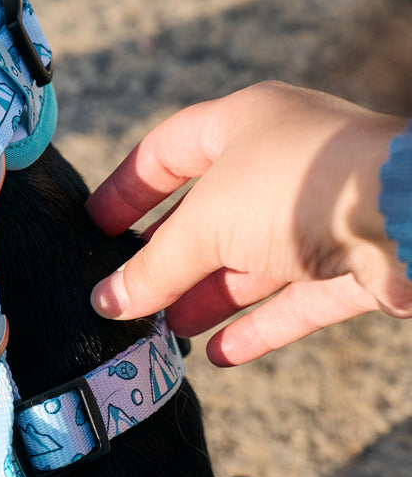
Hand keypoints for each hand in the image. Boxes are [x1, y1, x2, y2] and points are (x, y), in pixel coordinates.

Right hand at [85, 82, 411, 365]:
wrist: (408, 215)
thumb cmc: (300, 187)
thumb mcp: (206, 224)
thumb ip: (154, 267)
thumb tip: (106, 301)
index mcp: (245, 122)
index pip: (170, 149)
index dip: (129, 187)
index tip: (96, 225)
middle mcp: (285, 162)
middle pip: (211, 212)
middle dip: (168, 256)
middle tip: (126, 291)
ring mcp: (322, 213)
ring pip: (252, 259)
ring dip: (207, 295)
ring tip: (163, 330)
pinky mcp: (355, 263)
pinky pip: (295, 298)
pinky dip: (258, 325)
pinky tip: (221, 354)